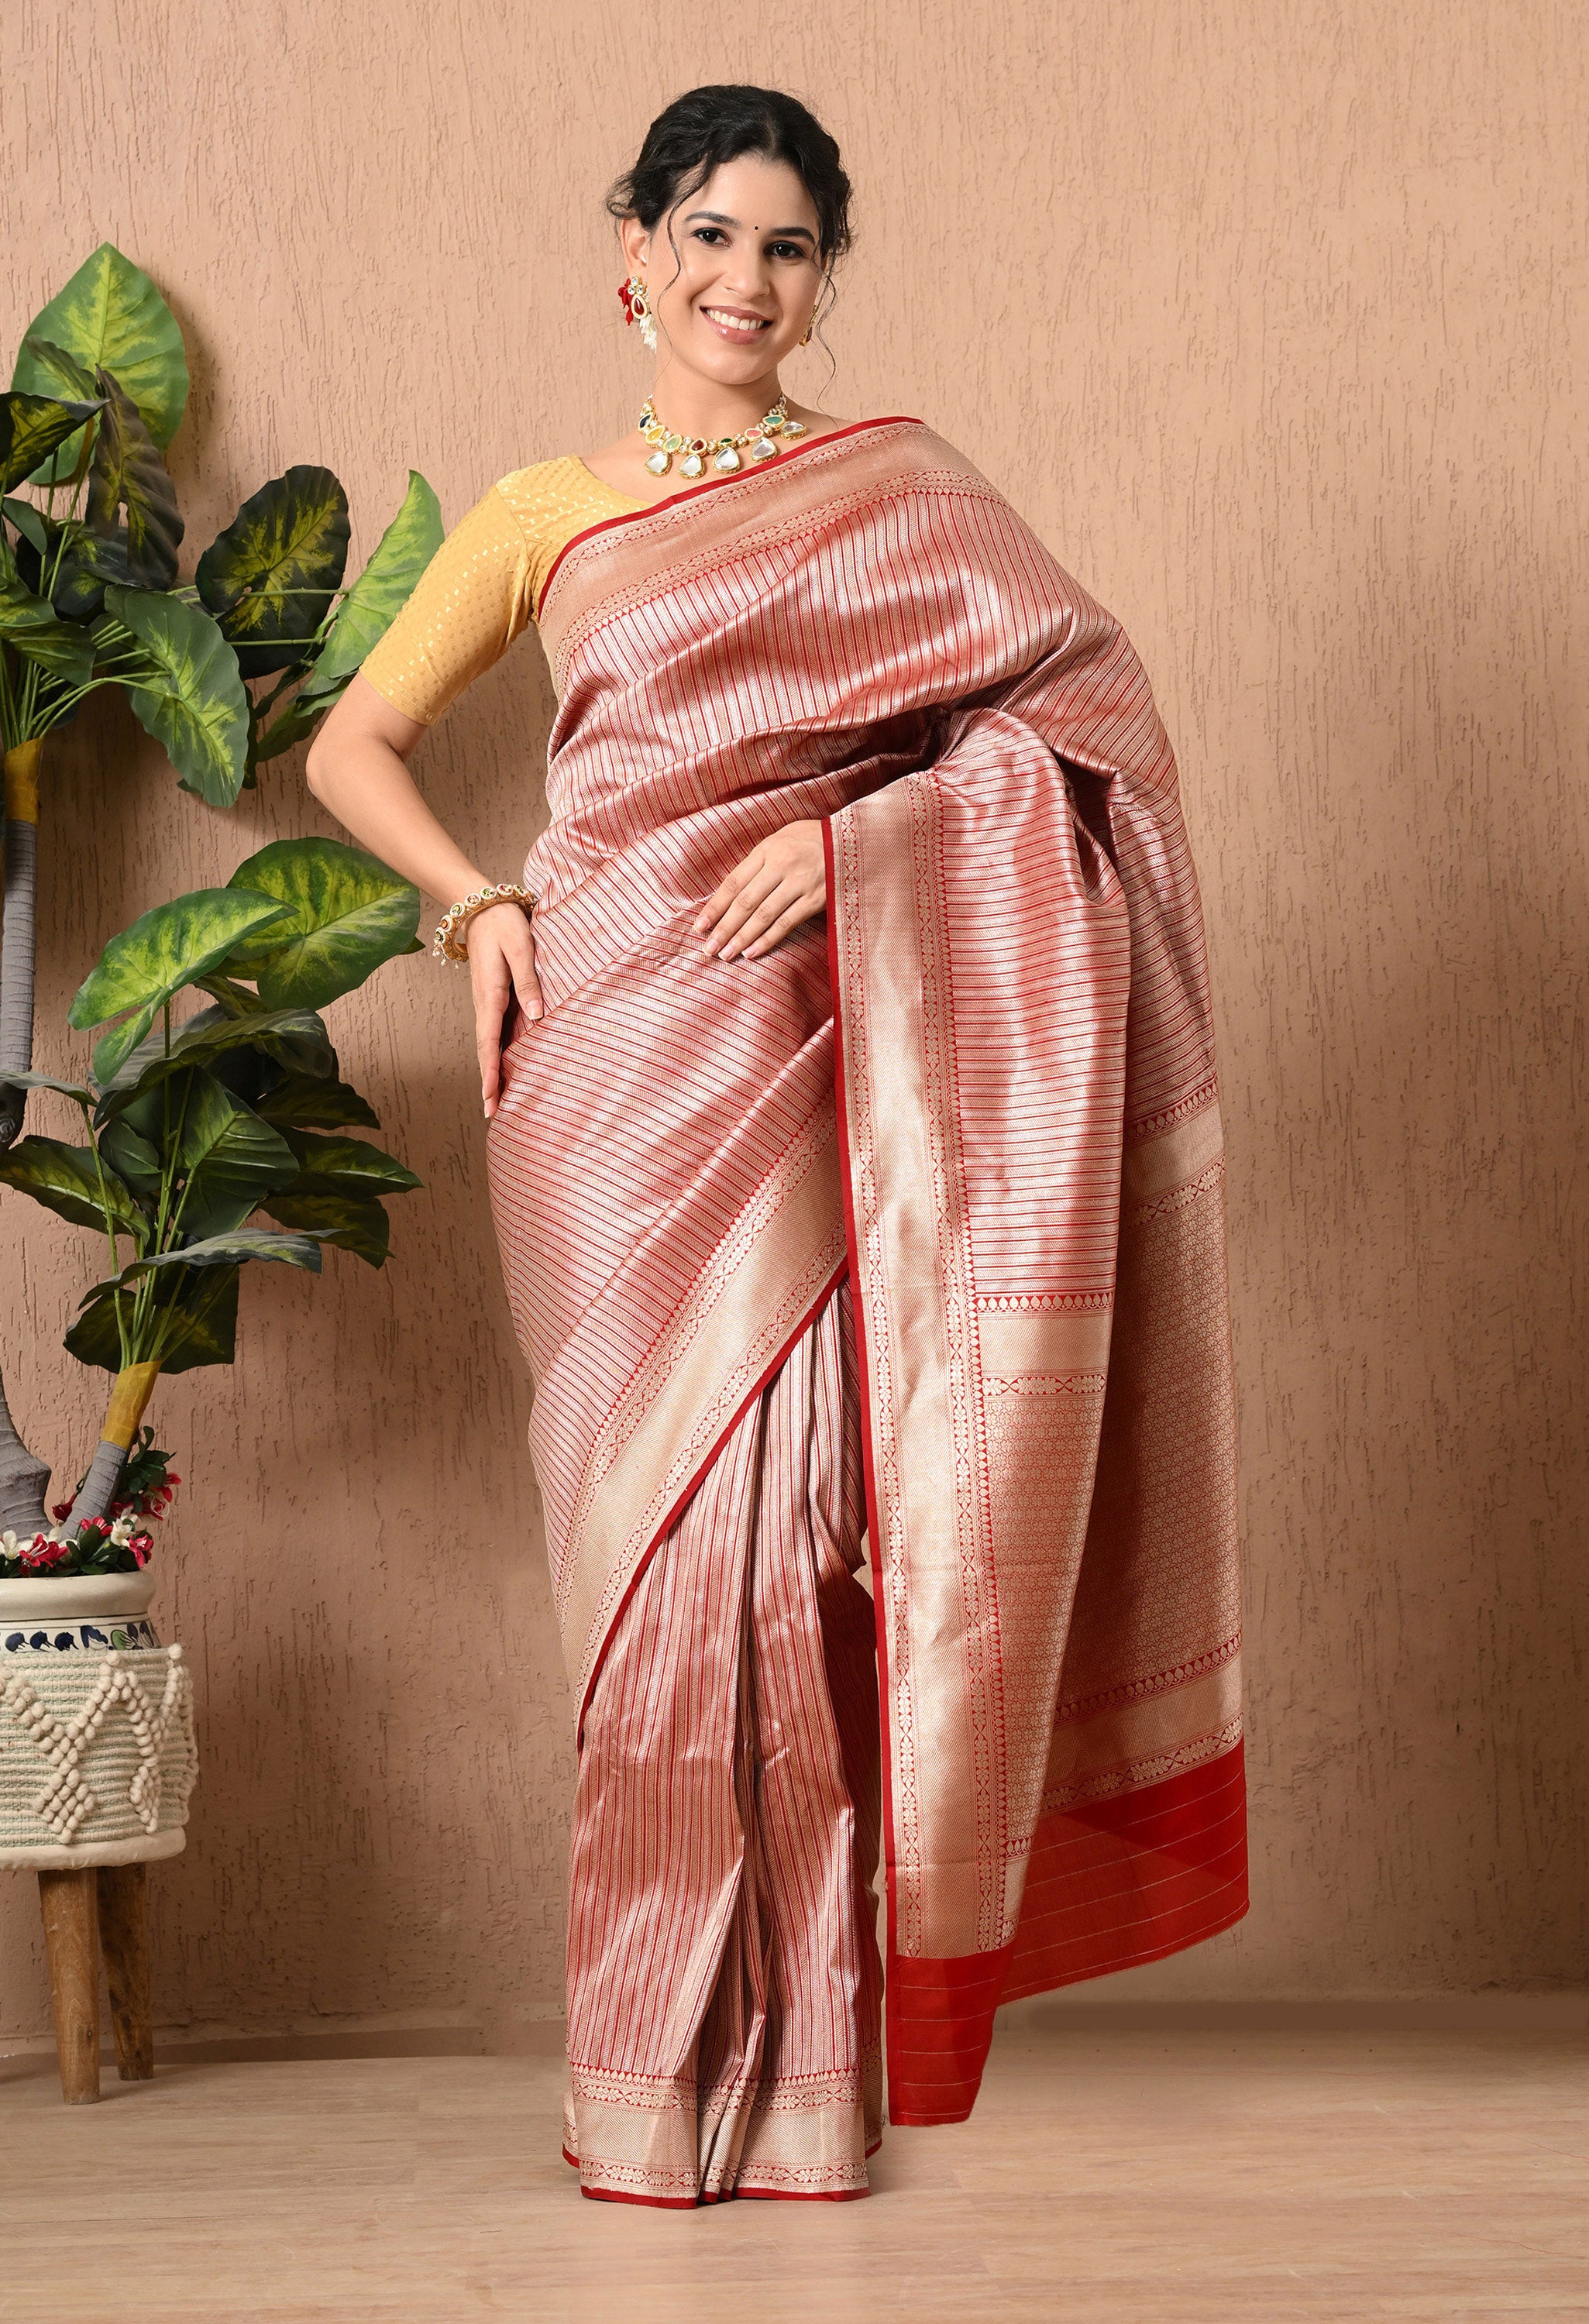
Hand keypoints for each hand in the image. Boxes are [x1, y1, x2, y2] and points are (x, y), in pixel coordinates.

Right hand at [469, 901, 541, 1120]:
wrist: (481, 907)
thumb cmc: (504, 925)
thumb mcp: (521, 948)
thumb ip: (528, 982)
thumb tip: (536, 1017)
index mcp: (491, 994)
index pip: (489, 1042)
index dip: (490, 1071)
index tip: (490, 1096)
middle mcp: (484, 1003)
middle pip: (486, 1050)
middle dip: (488, 1082)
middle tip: (491, 1113)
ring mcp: (486, 1002)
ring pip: (488, 1044)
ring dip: (491, 1072)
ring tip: (495, 1100)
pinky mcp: (492, 998)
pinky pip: (493, 1032)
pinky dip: (494, 1053)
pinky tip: (501, 1067)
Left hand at [693, 819, 826, 959]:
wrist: (855, 839)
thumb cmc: (814, 838)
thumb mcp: (783, 837)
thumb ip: (759, 861)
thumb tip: (733, 891)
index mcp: (768, 849)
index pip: (733, 882)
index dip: (714, 907)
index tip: (699, 926)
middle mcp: (781, 865)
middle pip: (744, 902)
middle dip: (723, 928)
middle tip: (708, 949)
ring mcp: (800, 883)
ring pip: (763, 916)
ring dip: (741, 938)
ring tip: (725, 954)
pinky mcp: (817, 899)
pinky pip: (787, 923)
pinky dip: (768, 939)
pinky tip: (752, 952)